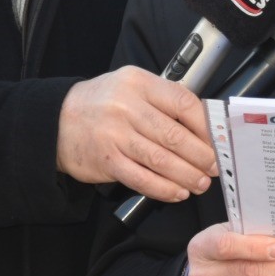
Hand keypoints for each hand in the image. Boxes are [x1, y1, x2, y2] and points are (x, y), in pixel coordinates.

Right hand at [56, 65, 216, 200]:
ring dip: (187, 175)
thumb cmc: (103, 104)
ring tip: (200, 183)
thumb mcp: (132, 87)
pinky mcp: (107, 161)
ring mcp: (115, 135)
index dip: (206, 126)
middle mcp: (126, 107)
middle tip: (215, 167)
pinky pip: (142, 179)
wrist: (56, 121)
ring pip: (162, 160)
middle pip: (175, 135)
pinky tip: (177, 192)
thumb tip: (205, 124)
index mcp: (139, 83)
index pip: (183, 102)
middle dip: (202, 156)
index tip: (218, 141)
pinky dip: (164, 188)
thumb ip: (164, 99)